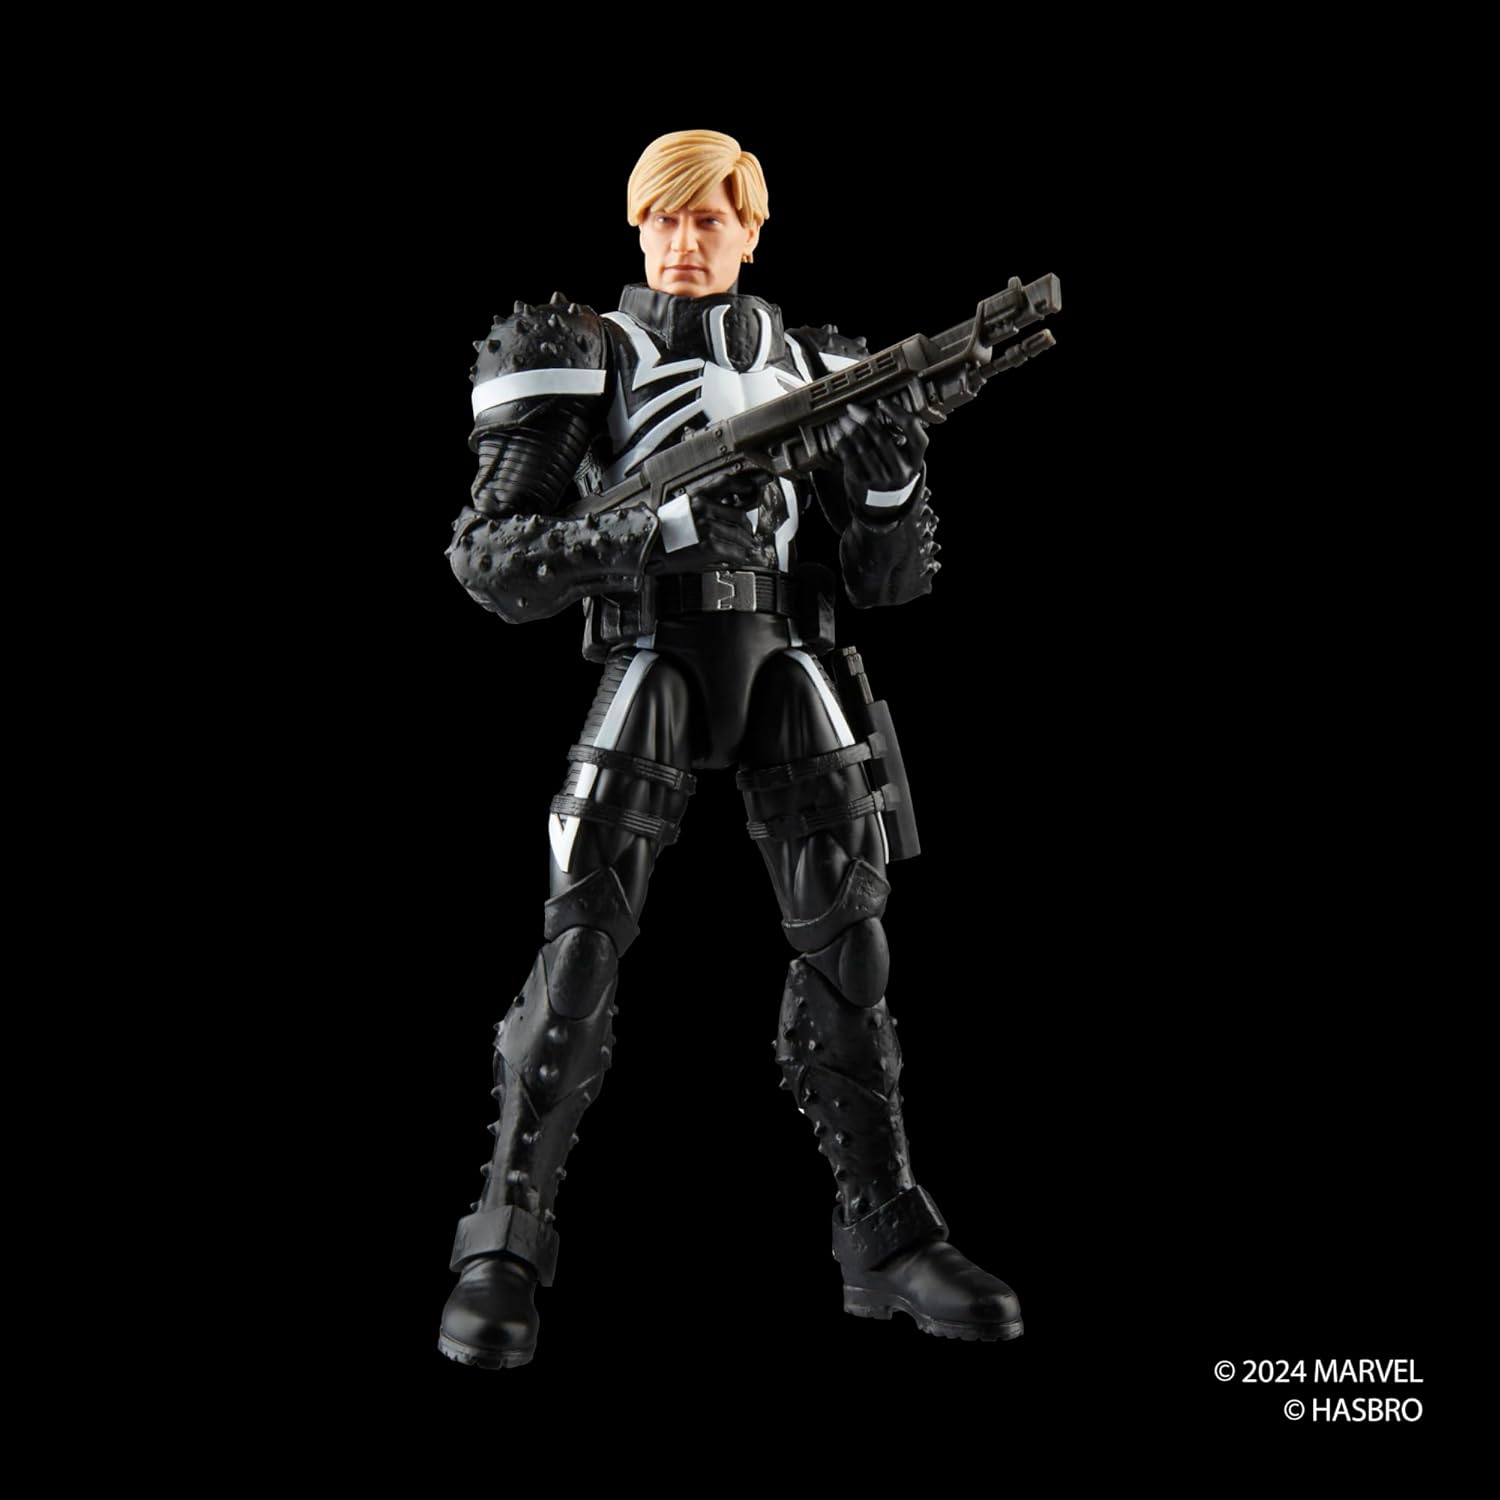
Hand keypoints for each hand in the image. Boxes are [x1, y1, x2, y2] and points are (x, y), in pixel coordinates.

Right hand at [644, 491, 762, 575]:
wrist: (646, 544)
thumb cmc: (660, 530)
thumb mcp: (680, 507)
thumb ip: (702, 506)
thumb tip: (722, 513)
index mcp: (698, 496)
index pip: (728, 484)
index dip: (744, 487)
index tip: (752, 492)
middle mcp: (705, 509)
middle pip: (739, 516)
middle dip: (747, 529)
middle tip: (749, 536)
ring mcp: (708, 528)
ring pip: (739, 536)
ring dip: (746, 545)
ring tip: (746, 550)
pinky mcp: (708, 547)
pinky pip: (733, 552)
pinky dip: (740, 557)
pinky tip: (740, 559)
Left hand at [826, 398, 928, 493]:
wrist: (884, 503)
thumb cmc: (893, 469)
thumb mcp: (906, 457)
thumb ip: (899, 436)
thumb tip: (877, 408)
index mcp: (915, 459)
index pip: (911, 430)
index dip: (896, 412)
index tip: (881, 401)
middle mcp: (901, 470)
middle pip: (883, 438)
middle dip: (866, 419)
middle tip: (853, 407)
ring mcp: (882, 479)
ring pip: (864, 448)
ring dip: (851, 430)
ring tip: (843, 419)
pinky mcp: (864, 483)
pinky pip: (850, 459)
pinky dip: (843, 443)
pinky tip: (838, 433)